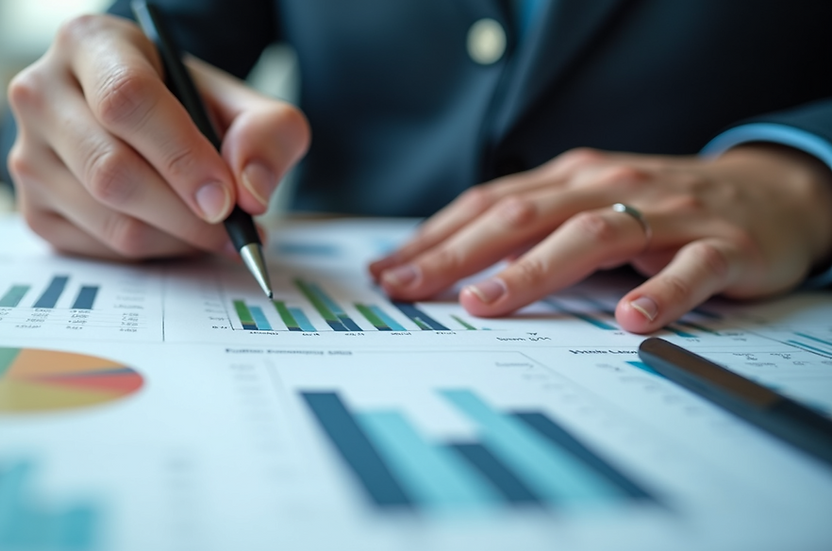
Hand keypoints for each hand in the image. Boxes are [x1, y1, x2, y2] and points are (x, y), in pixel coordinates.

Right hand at [7, 14, 308, 258]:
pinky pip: (101, 249)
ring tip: (215, 230)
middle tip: (234, 228)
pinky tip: (178, 233)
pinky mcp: (33, 209)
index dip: (182, 156)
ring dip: (177, 238)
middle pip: (112, 171)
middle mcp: (41, 94)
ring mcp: (27, 155)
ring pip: (109, 219)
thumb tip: (251, 192)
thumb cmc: (187, 105)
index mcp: (90, 43)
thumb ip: (266, 134)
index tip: (225, 198)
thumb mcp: (238, 102)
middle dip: (186, 214)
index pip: (127, 100)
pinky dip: (155, 252)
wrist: (142, 120)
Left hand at [370, 146, 831, 333]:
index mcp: (570, 178)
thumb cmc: (658, 208)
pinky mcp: (720, 245)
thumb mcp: (587, 205)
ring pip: (591, 236)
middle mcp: (608, 187)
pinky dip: (660, 291)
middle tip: (410, 288)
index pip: (488, 204)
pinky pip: (689, 270)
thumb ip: (529, 229)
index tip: (388, 272)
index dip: (435, 237)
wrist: (768, 193)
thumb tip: (448, 265)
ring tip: (488, 301)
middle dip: (458, 254)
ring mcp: (665, 215)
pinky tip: (630, 319)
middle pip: (522, 216)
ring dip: (535, 269)